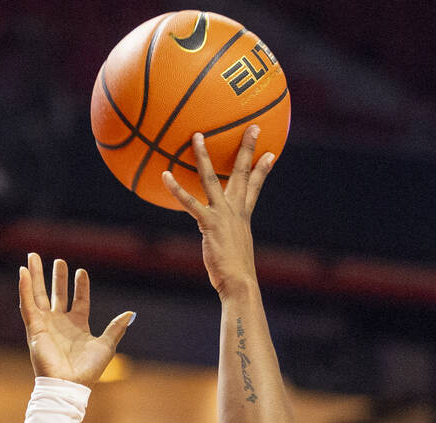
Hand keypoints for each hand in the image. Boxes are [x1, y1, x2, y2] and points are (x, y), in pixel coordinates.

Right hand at [19, 253, 133, 387]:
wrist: (69, 384)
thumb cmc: (88, 369)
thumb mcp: (107, 346)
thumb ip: (116, 328)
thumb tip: (131, 314)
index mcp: (77, 326)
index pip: (79, 300)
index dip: (80, 286)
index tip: (81, 272)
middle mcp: (60, 323)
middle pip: (57, 294)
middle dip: (57, 277)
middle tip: (58, 260)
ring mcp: (46, 324)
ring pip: (38, 295)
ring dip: (35, 276)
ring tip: (32, 256)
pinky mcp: (34, 328)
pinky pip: (27, 304)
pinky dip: (24, 288)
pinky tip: (22, 272)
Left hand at [162, 125, 274, 298]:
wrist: (239, 283)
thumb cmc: (235, 274)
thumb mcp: (235, 251)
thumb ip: (228, 240)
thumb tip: (223, 245)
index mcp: (243, 215)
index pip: (255, 186)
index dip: (262, 169)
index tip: (270, 152)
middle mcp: (235, 210)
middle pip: (241, 173)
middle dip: (247, 148)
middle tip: (252, 126)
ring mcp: (222, 215)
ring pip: (212, 179)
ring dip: (203, 156)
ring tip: (196, 136)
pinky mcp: (209, 223)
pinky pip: (190, 203)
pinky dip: (177, 189)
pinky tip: (165, 175)